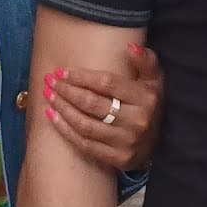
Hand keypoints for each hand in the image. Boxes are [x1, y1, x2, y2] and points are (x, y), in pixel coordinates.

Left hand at [41, 44, 162, 173]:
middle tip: (49, 81)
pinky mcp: (118, 159)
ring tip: (48, 96)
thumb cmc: (149, 105)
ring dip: (62, 109)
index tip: (61, 71)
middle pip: (92, 104)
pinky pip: (84, 144)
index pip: (107, 84)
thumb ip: (145, 61)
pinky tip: (52, 117)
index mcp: (146, 98)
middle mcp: (137, 121)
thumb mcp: (154, 80)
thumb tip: (130, 48)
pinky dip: (65, 130)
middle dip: (66, 91)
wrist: (158, 143)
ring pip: (85, 125)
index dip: (81, 77)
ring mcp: (127, 142)